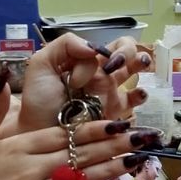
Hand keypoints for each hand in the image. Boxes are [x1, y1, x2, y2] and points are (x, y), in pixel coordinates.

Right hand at [0, 84, 138, 179]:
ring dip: (108, 169)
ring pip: (79, 178)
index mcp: (19, 147)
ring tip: (133, 161)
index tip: (117, 122)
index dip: (94, 129)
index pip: (65, 135)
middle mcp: (31, 169)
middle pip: (79, 154)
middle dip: (112, 146)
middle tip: (138, 138)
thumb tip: (4, 78)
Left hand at [6, 34, 152, 134]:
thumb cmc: (39, 102)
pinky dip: (141, 93)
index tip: (83, 70)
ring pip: (134, 70)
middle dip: (128, 51)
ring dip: (141, 62)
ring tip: (139, 65)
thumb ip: (65, 45)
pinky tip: (137, 94)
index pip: (102, 45)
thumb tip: (93, 49)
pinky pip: (135, 99)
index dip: (97, 52)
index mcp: (82, 61)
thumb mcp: (41, 65)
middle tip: (115, 65)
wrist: (42, 134)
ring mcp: (109, 92)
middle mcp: (99, 73)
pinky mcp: (115, 112)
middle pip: (125, 51)